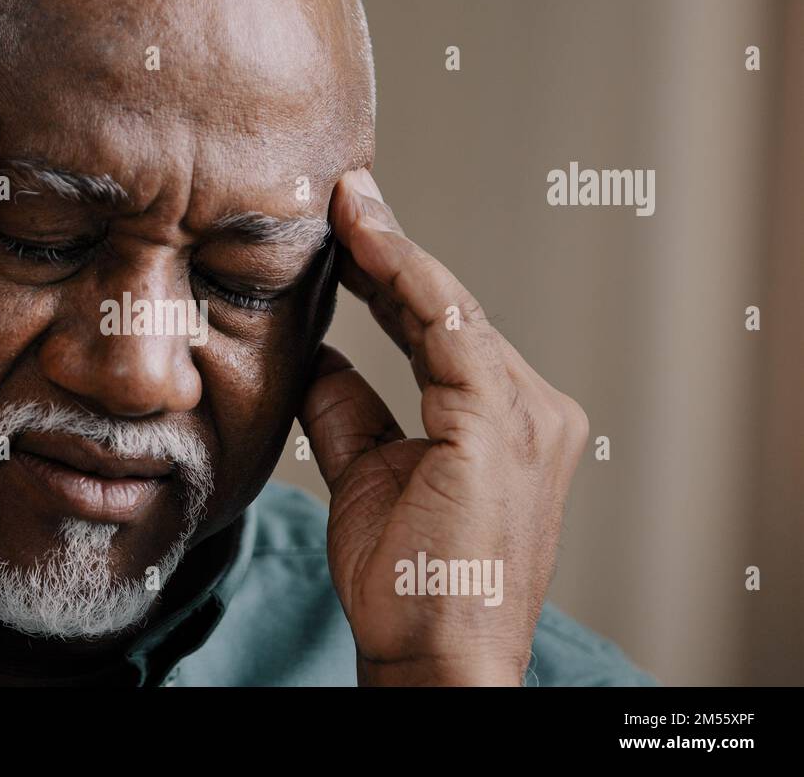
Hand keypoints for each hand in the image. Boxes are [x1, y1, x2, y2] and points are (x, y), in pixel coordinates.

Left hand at [300, 168, 589, 685]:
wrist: (436, 655)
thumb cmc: (407, 581)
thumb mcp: (368, 471)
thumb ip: (351, 405)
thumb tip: (319, 352)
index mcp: (504, 421)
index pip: (439, 329)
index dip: (389, 276)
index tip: (343, 231)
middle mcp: (531, 408)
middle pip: (446, 310)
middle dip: (387, 251)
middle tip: (338, 195)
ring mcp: (527, 412)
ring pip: (449, 308)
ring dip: (391, 250)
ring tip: (343, 201)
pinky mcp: (503, 422)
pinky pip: (448, 328)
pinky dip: (406, 278)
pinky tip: (365, 240)